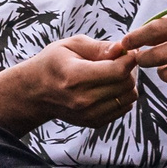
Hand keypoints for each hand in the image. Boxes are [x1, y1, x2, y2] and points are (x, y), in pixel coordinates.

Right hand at [13, 35, 142, 128]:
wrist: (35, 92)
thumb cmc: (53, 63)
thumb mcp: (70, 45)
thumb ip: (98, 47)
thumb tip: (122, 48)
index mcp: (76, 77)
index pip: (118, 71)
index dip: (129, 59)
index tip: (127, 51)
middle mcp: (83, 100)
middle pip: (127, 85)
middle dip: (130, 69)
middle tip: (122, 60)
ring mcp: (89, 114)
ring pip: (129, 98)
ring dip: (128, 83)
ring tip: (115, 73)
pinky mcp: (94, 122)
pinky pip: (124, 108)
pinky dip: (122, 95)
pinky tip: (109, 86)